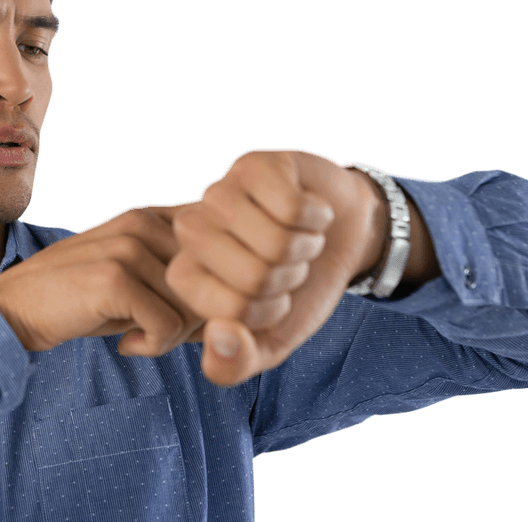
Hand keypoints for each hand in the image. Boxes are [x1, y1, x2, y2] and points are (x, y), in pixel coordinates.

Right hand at [0, 201, 208, 353]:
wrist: (14, 308)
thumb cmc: (83, 300)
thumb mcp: (137, 276)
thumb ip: (182, 275)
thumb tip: (242, 303)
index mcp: (152, 214)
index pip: (221, 249)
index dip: (216, 289)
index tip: (187, 315)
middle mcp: (143, 221)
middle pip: (213, 279)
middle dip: (198, 317)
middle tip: (161, 332)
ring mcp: (127, 246)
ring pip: (194, 305)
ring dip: (175, 335)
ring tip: (141, 337)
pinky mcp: (113, 278)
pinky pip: (168, 326)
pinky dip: (154, 346)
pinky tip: (127, 344)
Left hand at [165, 149, 385, 386]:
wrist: (341, 235)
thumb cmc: (299, 289)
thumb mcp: (269, 341)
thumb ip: (234, 362)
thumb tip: (219, 335)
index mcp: (186, 277)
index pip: (228, 310)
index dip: (268, 311)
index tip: (272, 298)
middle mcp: (191, 230)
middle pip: (252, 277)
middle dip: (288, 278)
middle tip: (288, 264)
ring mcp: (219, 192)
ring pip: (273, 241)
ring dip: (304, 246)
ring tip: (298, 238)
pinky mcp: (253, 163)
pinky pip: (293, 206)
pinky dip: (317, 217)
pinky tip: (309, 212)